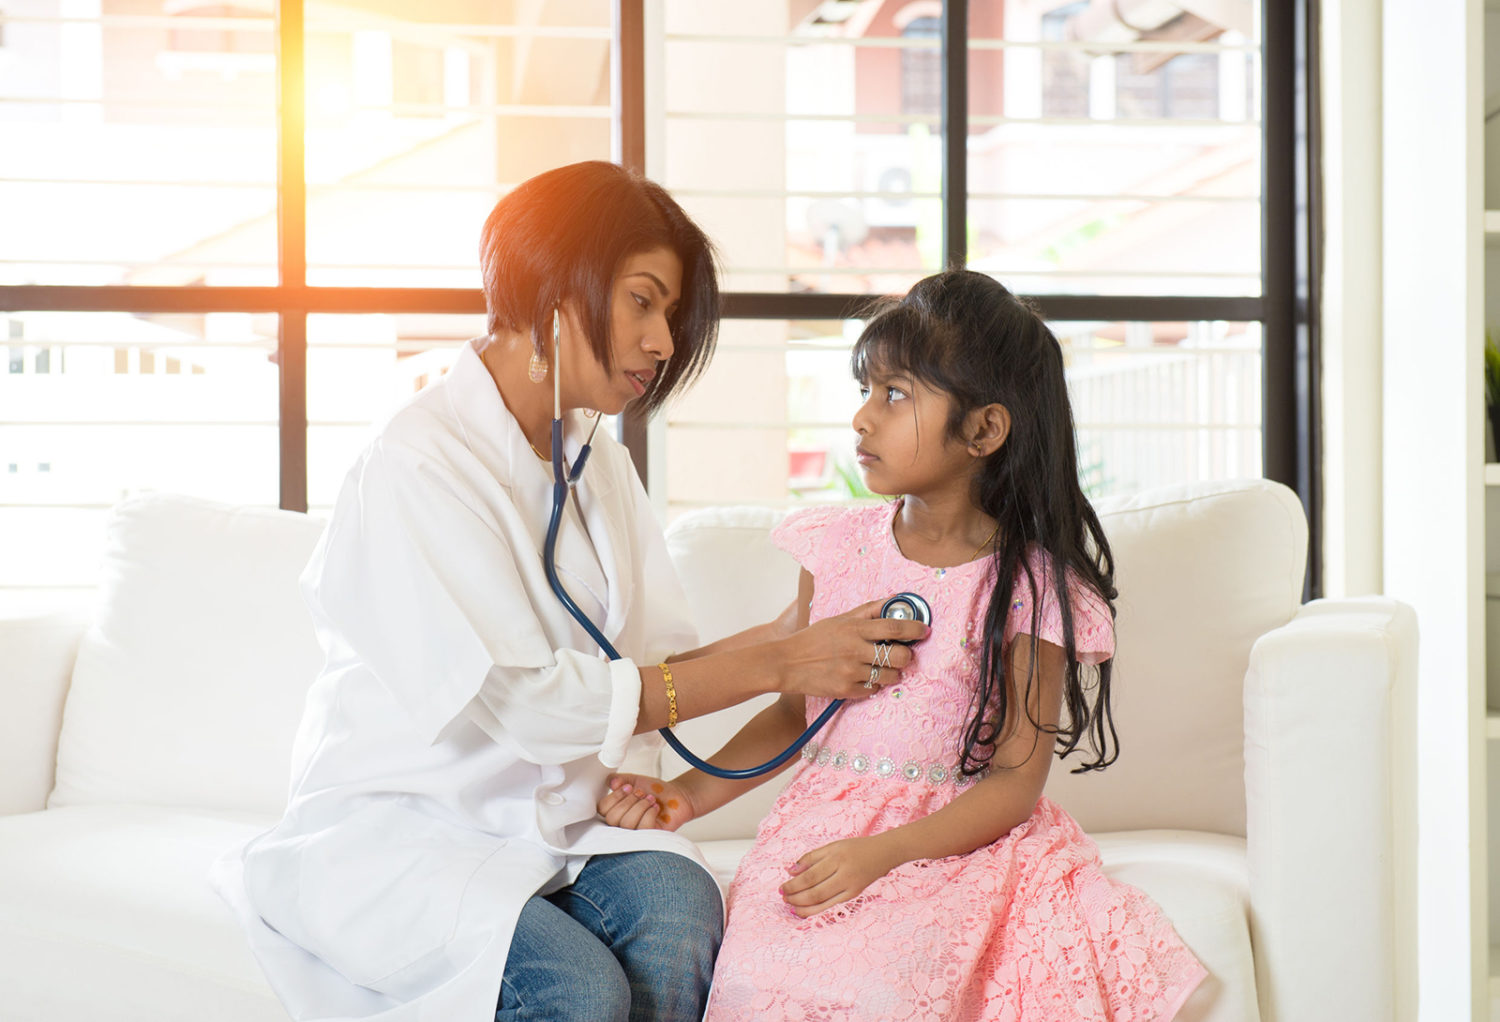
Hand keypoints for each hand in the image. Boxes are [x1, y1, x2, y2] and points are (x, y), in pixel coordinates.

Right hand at [597, 773, 697, 830]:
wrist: (676, 795)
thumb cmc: (654, 791)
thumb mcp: (634, 780)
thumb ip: (620, 779)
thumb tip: (612, 782)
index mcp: (615, 811)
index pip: (601, 810)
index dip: (614, 797)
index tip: (628, 787)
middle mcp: (621, 825)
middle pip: (612, 819)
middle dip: (629, 801)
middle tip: (641, 793)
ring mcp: (634, 833)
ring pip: (627, 824)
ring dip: (640, 806)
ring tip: (650, 799)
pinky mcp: (649, 838)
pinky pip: (643, 829)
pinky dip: (650, 813)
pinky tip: (655, 807)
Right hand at [773, 600, 926, 698]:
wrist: (786, 662)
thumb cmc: (813, 639)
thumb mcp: (839, 619)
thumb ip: (867, 612)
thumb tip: (892, 600)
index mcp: (854, 629)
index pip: (893, 626)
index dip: (914, 628)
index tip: (924, 630)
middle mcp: (855, 650)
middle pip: (899, 656)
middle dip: (907, 656)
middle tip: (903, 655)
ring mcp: (851, 672)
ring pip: (890, 676)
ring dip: (892, 673)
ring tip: (882, 668)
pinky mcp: (846, 690)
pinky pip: (873, 690)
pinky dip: (873, 685)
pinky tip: (863, 678)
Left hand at [779, 835, 901, 917]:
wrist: (883, 854)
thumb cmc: (855, 848)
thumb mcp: (832, 846)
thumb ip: (811, 858)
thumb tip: (790, 871)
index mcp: (837, 858)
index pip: (810, 876)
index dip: (794, 884)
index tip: (782, 887)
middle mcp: (844, 874)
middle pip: (814, 892)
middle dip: (796, 897)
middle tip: (784, 898)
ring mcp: (850, 888)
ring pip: (822, 903)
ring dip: (803, 907)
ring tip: (791, 906)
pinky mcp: (854, 896)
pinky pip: (832, 906)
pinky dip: (816, 911)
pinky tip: (806, 911)